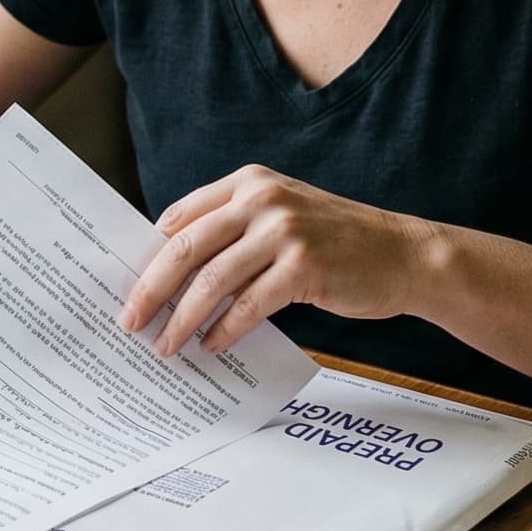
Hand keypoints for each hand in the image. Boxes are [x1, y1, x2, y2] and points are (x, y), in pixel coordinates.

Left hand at [117, 165, 438, 356]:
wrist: (404, 254)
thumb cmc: (338, 243)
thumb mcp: (283, 218)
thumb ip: (234, 232)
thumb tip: (171, 275)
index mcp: (249, 183)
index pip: (179, 217)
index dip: (148, 255)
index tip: (128, 286)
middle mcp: (262, 200)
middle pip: (184, 248)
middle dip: (150, 290)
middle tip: (128, 322)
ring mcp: (284, 231)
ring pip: (211, 281)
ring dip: (182, 320)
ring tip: (166, 346)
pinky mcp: (304, 267)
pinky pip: (248, 306)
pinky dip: (224, 330)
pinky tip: (212, 347)